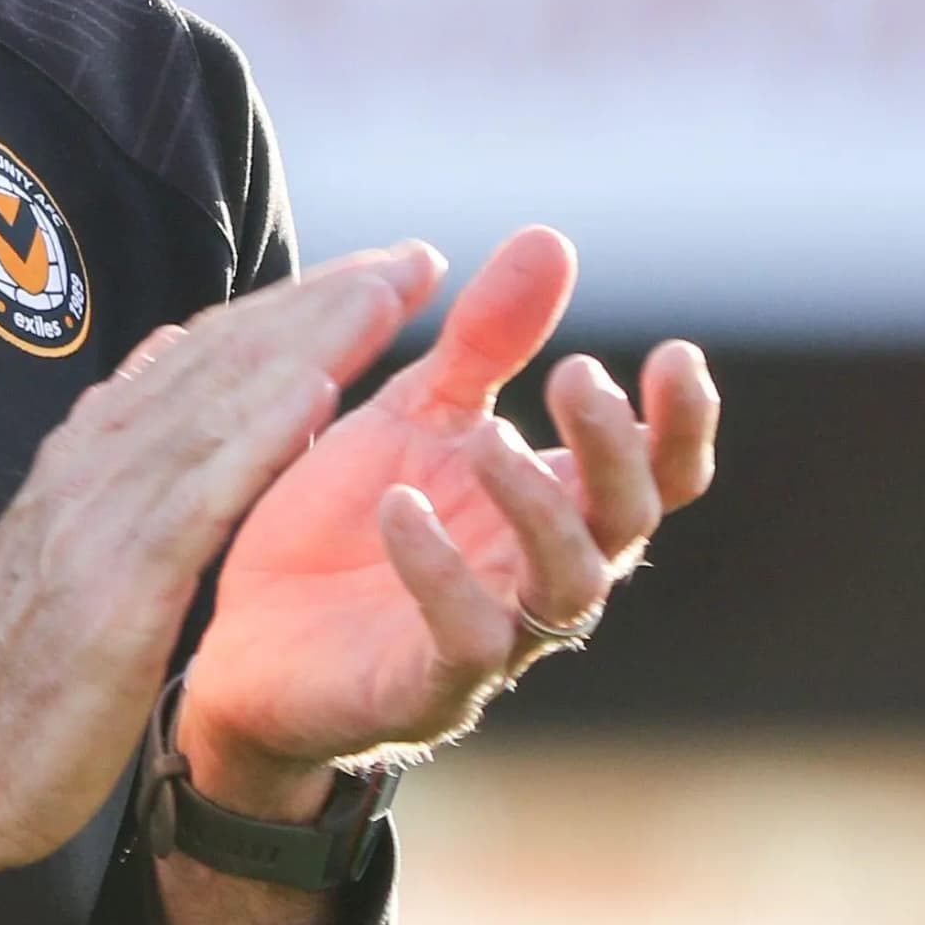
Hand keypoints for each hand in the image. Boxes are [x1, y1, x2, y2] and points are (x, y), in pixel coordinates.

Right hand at [0, 245, 445, 924]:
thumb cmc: (18, 678)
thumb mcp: (66, 554)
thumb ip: (114, 470)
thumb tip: (155, 371)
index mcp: (84, 461)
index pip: (199, 359)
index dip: (288, 309)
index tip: (366, 276)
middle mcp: (91, 467)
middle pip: (220, 360)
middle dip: (319, 302)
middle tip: (408, 259)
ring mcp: (101, 520)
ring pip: (219, 403)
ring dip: (310, 339)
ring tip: (386, 292)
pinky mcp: (120, 585)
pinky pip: (202, 492)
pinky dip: (260, 431)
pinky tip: (319, 391)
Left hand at [177, 226, 719, 819]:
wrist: (244, 635)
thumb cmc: (345, 522)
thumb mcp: (416, 413)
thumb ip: (486, 340)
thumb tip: (552, 239)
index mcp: (552, 505)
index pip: (655, 474)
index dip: (680, 422)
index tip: (674, 354)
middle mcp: (542, 575)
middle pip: (626, 522)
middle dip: (612, 449)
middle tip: (574, 375)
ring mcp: (497, 639)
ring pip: (567, 585)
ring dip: (538, 506)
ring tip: (488, 438)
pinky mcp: (429, 685)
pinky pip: (464, 636)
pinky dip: (441, 570)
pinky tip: (400, 505)